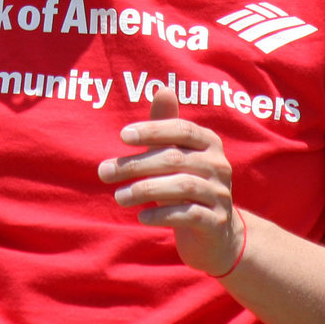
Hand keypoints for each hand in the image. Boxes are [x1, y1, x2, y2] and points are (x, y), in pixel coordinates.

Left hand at [98, 87, 244, 276]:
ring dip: (144, 190)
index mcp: (209, 142)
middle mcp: (219, 165)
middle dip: (136, 164)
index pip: (181, 129)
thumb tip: (162, 89)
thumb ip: (166, 125)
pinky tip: (141, 215)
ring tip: (118, 196)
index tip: (122, 136)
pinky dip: (162, 214)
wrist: (215, 234)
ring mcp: (220, 194)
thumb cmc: (186, 183)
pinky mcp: (216, 222)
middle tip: (104, 172)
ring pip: (181, 186)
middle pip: (174, 159)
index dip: (153, 130)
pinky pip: (187, 215)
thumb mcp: (175, 154)